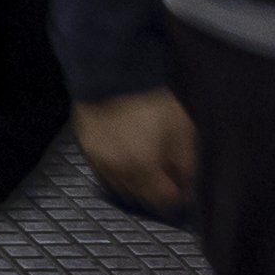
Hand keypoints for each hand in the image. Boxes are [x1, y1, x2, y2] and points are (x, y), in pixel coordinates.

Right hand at [76, 88, 199, 213]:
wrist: (112, 73)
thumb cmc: (152, 100)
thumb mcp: (182, 130)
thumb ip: (187, 165)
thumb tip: (188, 190)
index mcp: (143, 169)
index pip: (164, 200)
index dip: (178, 196)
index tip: (184, 187)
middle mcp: (118, 172)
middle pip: (141, 198)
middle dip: (156, 191)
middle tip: (166, 176)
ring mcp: (98, 162)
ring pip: (120, 188)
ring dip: (135, 185)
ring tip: (146, 168)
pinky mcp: (85, 150)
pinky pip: (103, 173)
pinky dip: (117, 172)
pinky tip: (125, 159)